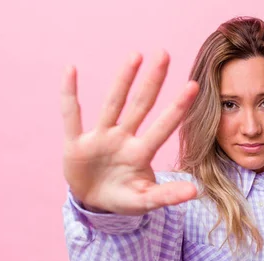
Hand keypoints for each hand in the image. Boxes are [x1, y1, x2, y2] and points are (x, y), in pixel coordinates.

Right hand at [61, 51, 198, 215]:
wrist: (94, 203)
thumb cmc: (124, 198)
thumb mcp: (145, 200)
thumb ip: (167, 195)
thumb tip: (195, 191)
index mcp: (141, 153)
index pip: (163, 127)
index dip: (177, 108)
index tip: (193, 85)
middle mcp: (123, 139)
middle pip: (140, 106)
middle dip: (153, 82)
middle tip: (164, 54)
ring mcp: (100, 139)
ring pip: (112, 104)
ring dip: (122, 80)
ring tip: (135, 55)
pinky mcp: (76, 144)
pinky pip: (71, 116)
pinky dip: (69, 95)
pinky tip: (71, 70)